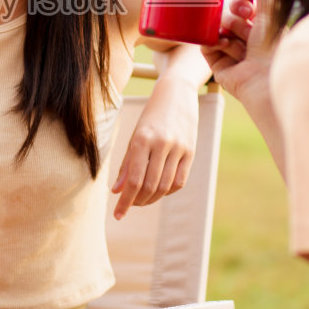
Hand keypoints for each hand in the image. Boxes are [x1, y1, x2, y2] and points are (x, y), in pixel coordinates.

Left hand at [111, 76, 197, 219]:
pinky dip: (167, 191)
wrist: (177, 93)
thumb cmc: (150, 116)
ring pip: (165, 186)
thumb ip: (127, 164)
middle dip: (138, 201)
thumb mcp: (135, 136)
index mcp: (142, 139)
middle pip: (149, 185)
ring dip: (152, 198)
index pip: (134, 179)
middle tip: (130, 205)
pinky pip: (179, 181)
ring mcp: (179, 148)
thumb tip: (117, 191)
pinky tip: (158, 190)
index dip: (125, 201)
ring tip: (142, 200)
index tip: (118, 215)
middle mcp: (162, 144)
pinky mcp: (191, 151)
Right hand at [202, 0, 276, 108]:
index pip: (244, 5)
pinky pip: (206, 44)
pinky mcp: (218, 65)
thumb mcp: (271, 8)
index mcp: (262, 27)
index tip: (246, 0)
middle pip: (229, 14)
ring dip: (229, 31)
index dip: (242, 0)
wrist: (267, 79)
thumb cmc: (274, 45)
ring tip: (241, 43)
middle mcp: (247, 40)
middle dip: (236, 14)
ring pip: (218, 27)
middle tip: (245, 17)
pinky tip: (225, 45)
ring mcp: (232, 52)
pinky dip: (214, 41)